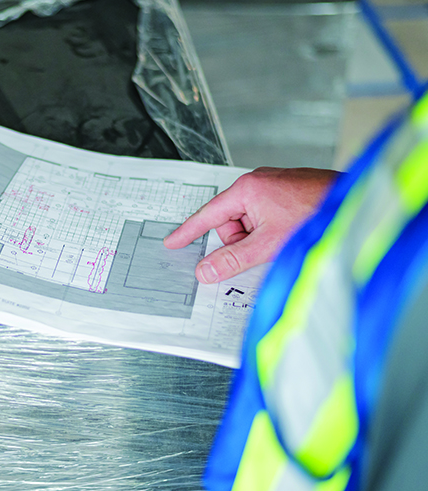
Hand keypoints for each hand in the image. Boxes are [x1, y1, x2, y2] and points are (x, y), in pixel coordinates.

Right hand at [163, 167, 338, 282]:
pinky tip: (292, 232)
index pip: (207, 215)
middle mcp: (258, 182)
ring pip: (251, 222)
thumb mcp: (268, 245)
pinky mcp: (288, 192)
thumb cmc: (317, 215)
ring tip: (286, 238)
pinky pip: (267, 216)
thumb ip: (232, 260)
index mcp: (247, 189)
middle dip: (243, 240)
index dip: (188, 232)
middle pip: (231, 222)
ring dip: (262, 236)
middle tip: (265, 247)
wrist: (356, 204)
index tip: (172, 241)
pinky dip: (274, 230)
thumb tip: (206, 271)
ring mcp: (274, 186)